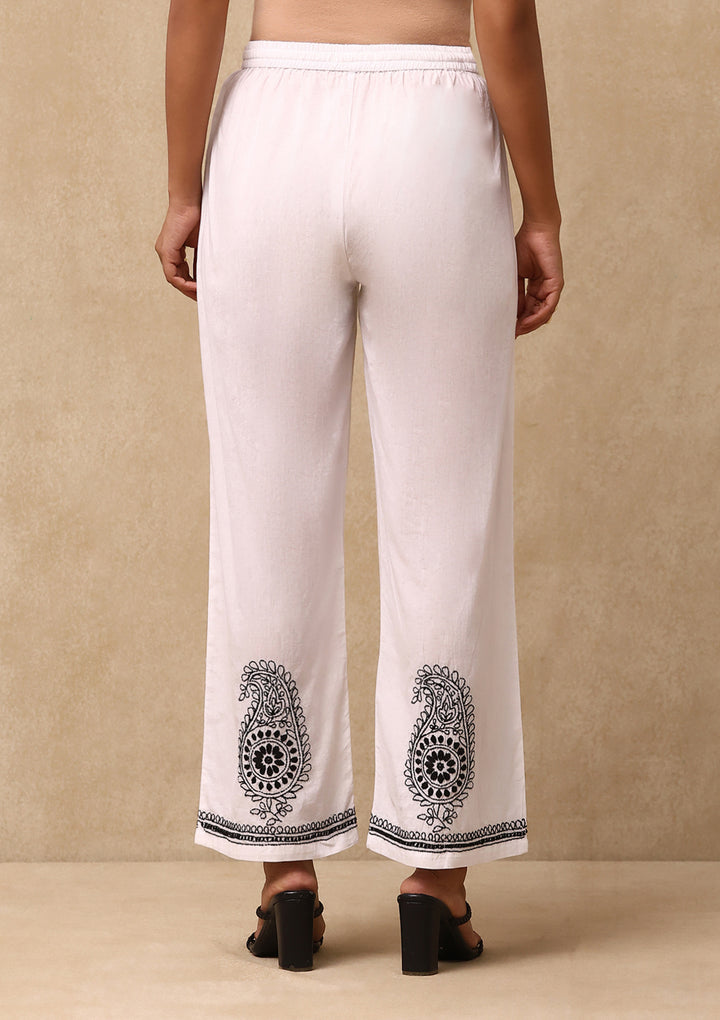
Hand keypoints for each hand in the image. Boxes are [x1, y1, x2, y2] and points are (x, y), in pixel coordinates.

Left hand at [155, 201, 200, 300]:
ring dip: (187, 289)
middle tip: (202, 298)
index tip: (203, 291)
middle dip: (189, 290)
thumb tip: (206, 276)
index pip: (180, 274)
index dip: (191, 285)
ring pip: (173, 279)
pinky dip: (184, 283)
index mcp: (173, 251)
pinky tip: (196, 286)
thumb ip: (201, 259)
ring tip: (200, 295)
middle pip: (176, 279)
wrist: (189, 202)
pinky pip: (172, 275)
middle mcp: (165, 253)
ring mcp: (164, 252)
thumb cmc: (198, 218)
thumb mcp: (201, 244)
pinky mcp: (165, 251)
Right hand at [514, 221, 563, 336]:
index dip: (517, 320)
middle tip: (510, 335)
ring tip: (517, 331)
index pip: (527, 309)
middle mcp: (544, 289)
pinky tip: (526, 322)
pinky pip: (549, 306)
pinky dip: (538, 316)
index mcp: (535, 287)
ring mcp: (552, 287)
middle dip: (523, 326)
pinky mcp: (556, 284)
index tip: (506, 331)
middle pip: (535, 314)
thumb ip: (515, 293)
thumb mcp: (515, 275)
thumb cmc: (524, 246)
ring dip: (530, 324)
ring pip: (543, 314)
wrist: (536, 230)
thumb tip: (510, 313)